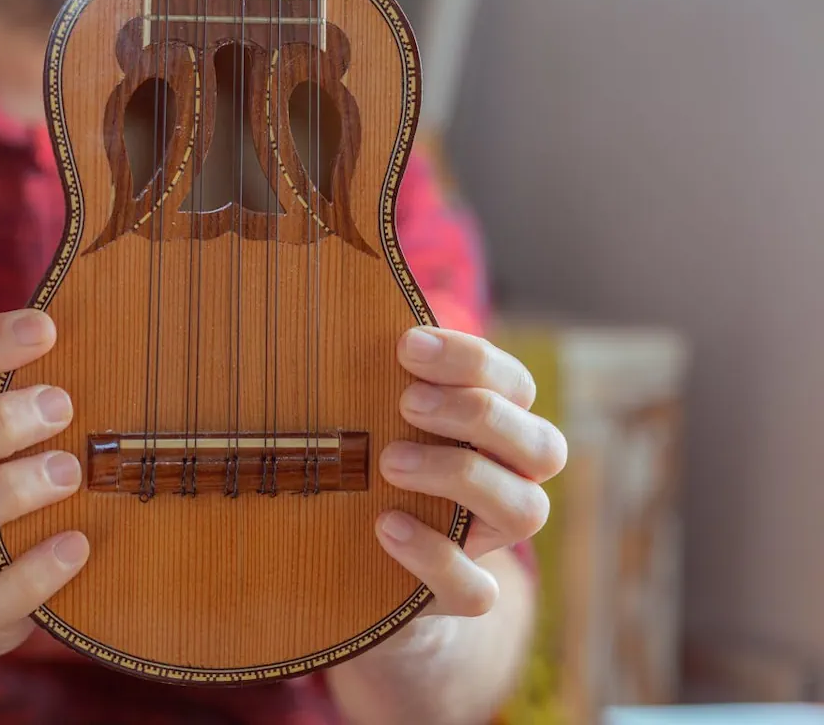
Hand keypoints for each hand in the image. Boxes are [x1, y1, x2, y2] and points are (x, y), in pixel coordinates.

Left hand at [376, 326, 565, 618]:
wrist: (359, 569)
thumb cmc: (369, 468)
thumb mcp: (372, 416)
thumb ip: (377, 372)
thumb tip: (349, 298)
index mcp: (498, 430)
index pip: (514, 384)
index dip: (469, 360)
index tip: (405, 346)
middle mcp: (511, 483)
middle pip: (543, 445)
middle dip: (476, 415)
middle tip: (407, 402)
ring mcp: (490, 542)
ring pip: (526, 510)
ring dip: (460, 475)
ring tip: (390, 460)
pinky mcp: (460, 595)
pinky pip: (477, 589)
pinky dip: (435, 554)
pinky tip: (386, 523)